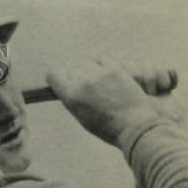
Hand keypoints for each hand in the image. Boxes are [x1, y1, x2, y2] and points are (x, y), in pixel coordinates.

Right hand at [46, 58, 179, 144]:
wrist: (133, 125)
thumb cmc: (107, 127)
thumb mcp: (81, 117)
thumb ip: (72, 99)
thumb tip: (69, 86)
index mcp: (71, 96)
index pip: (54, 74)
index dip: (57, 78)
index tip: (62, 82)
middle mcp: (83, 82)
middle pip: (72, 70)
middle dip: (76, 77)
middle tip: (86, 88)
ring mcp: (99, 74)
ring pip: (87, 64)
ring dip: (90, 71)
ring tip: (99, 84)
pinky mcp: (115, 69)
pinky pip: (103, 60)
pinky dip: (103, 66)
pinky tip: (108, 76)